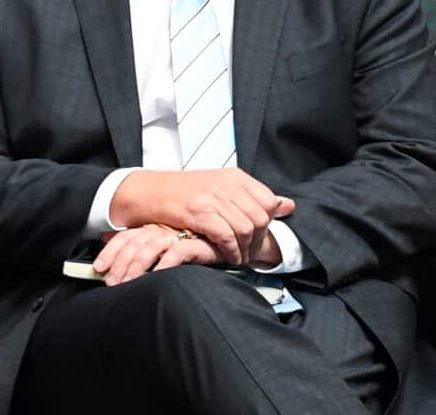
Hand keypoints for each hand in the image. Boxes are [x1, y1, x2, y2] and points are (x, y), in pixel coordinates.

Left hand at [91, 224, 219, 285]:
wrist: (226, 248)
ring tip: (130, 282)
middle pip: (135, 242)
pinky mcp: (200, 244)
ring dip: (137, 266)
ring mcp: (181, 235)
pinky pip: (178, 252)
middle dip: (120, 264)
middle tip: (113, 283)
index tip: (99, 268)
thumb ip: (138, 245)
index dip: (110, 251)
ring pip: (151, 246)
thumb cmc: (194, 251)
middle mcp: (165, 229)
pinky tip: (156, 275)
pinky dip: (165, 264)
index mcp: (153, 228)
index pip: (126, 236)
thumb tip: (107, 239)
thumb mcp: (162, 248)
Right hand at [110, 168, 294, 264]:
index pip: (268, 200)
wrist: (146, 192)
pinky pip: (226, 236)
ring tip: (240, 258)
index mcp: (236, 177)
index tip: (260, 236)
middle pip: (260, 217)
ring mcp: (213, 198)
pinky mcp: (198, 213)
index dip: (268, 222)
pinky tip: (229, 258)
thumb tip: (289, 206)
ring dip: (245, 249)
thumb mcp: (222, 187)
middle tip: (252, 254)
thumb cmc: (184, 193)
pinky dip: (231, 251)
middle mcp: (228, 185)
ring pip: (245, 228)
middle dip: (259, 240)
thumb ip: (254, 197)